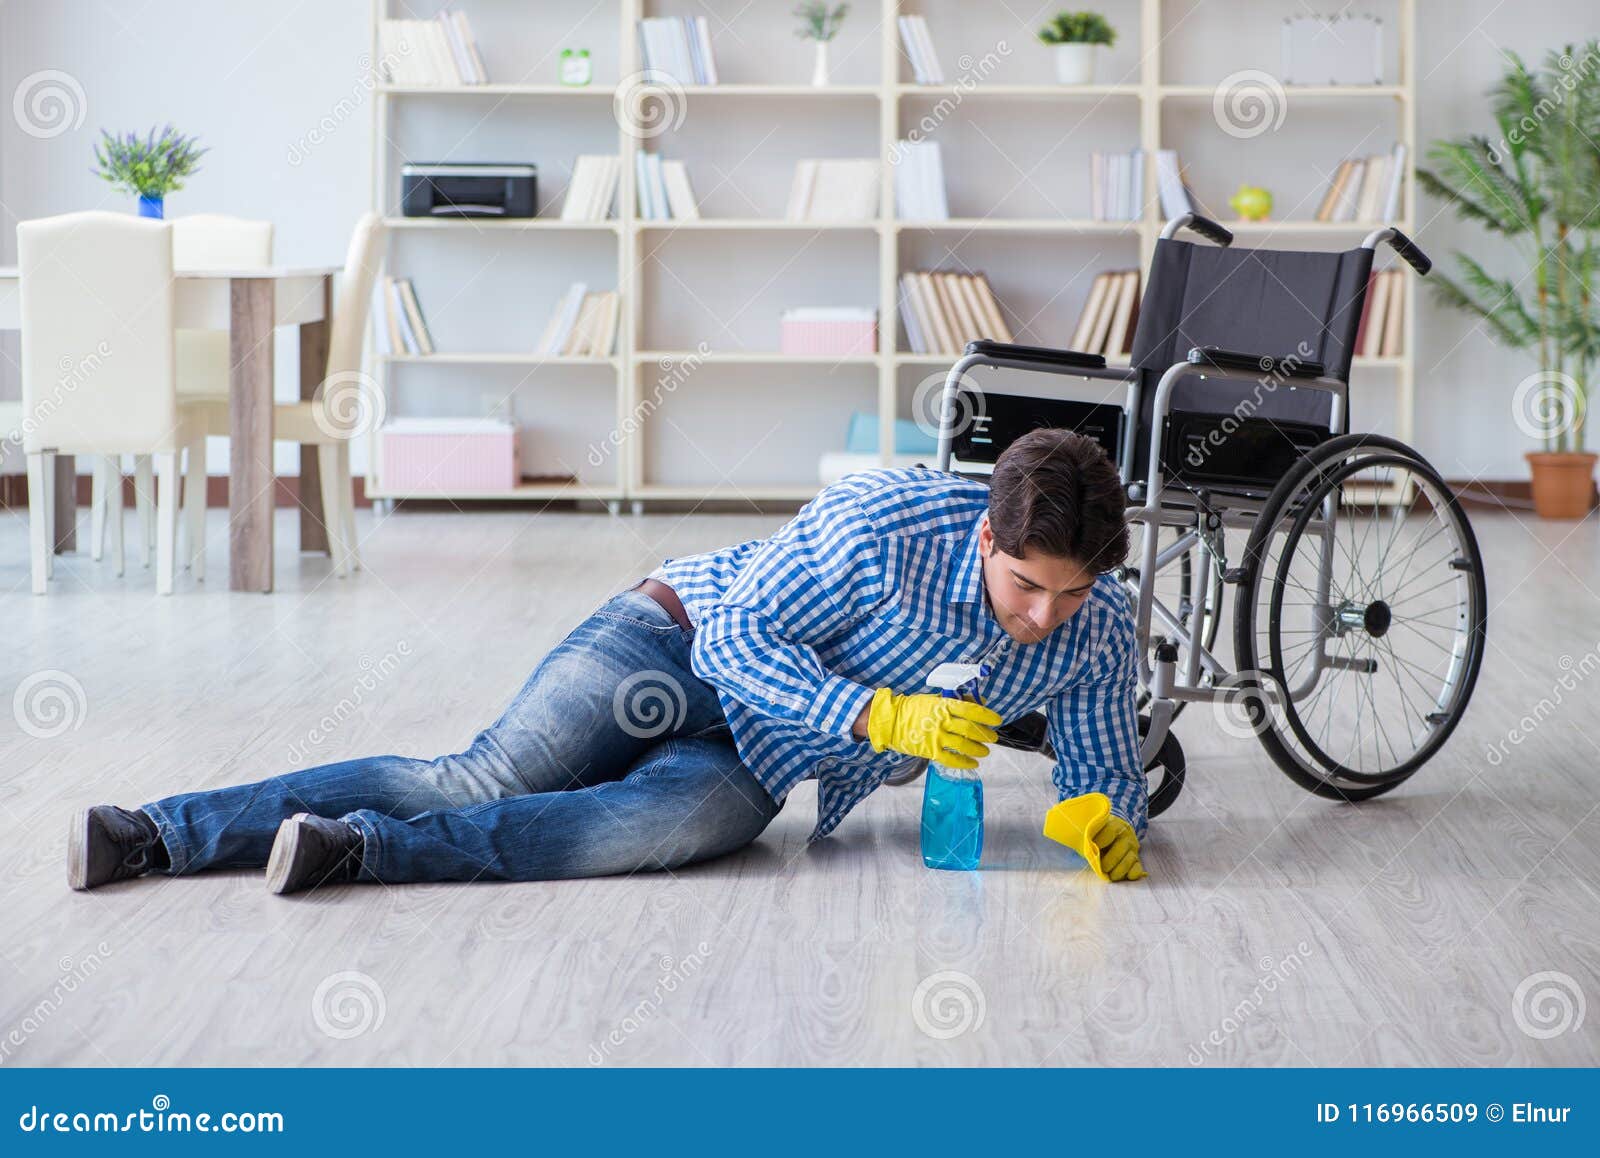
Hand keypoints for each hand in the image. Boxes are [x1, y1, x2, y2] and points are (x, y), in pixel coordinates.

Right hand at [865, 689, 1000, 769]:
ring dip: (978, 750)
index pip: (971, 709)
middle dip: (985, 735)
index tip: (997, 720)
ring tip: (985, 752)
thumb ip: (957, 699)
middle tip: (993, 738)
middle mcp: (942, 721)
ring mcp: (936, 737)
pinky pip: (951, 759)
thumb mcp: (935, 699)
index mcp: (944, 705)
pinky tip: (973, 763)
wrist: (891, 721)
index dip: (987, 715)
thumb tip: (980, 700)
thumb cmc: (913, 708)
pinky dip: (965, 762)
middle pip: (970, 729)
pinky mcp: (930, 751)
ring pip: (964, 745)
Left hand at [1043, 792, 1146, 881]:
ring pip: (1130, 858)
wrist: (1117, 827)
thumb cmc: (1097, 829)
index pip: (1109, 831)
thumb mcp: (1089, 823)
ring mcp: (1132, 846)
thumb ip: (1077, 823)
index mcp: (1112, 824)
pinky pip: (1138, 866)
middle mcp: (1124, 834)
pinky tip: (1127, 877)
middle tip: (1103, 869)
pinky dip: (1134, 873)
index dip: (1102, 840)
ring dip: (1120, 869)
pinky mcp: (1136, 857)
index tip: (1094, 847)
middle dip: (1111, 859)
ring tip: (1111, 877)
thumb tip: (1055, 817)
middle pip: (1121, 847)